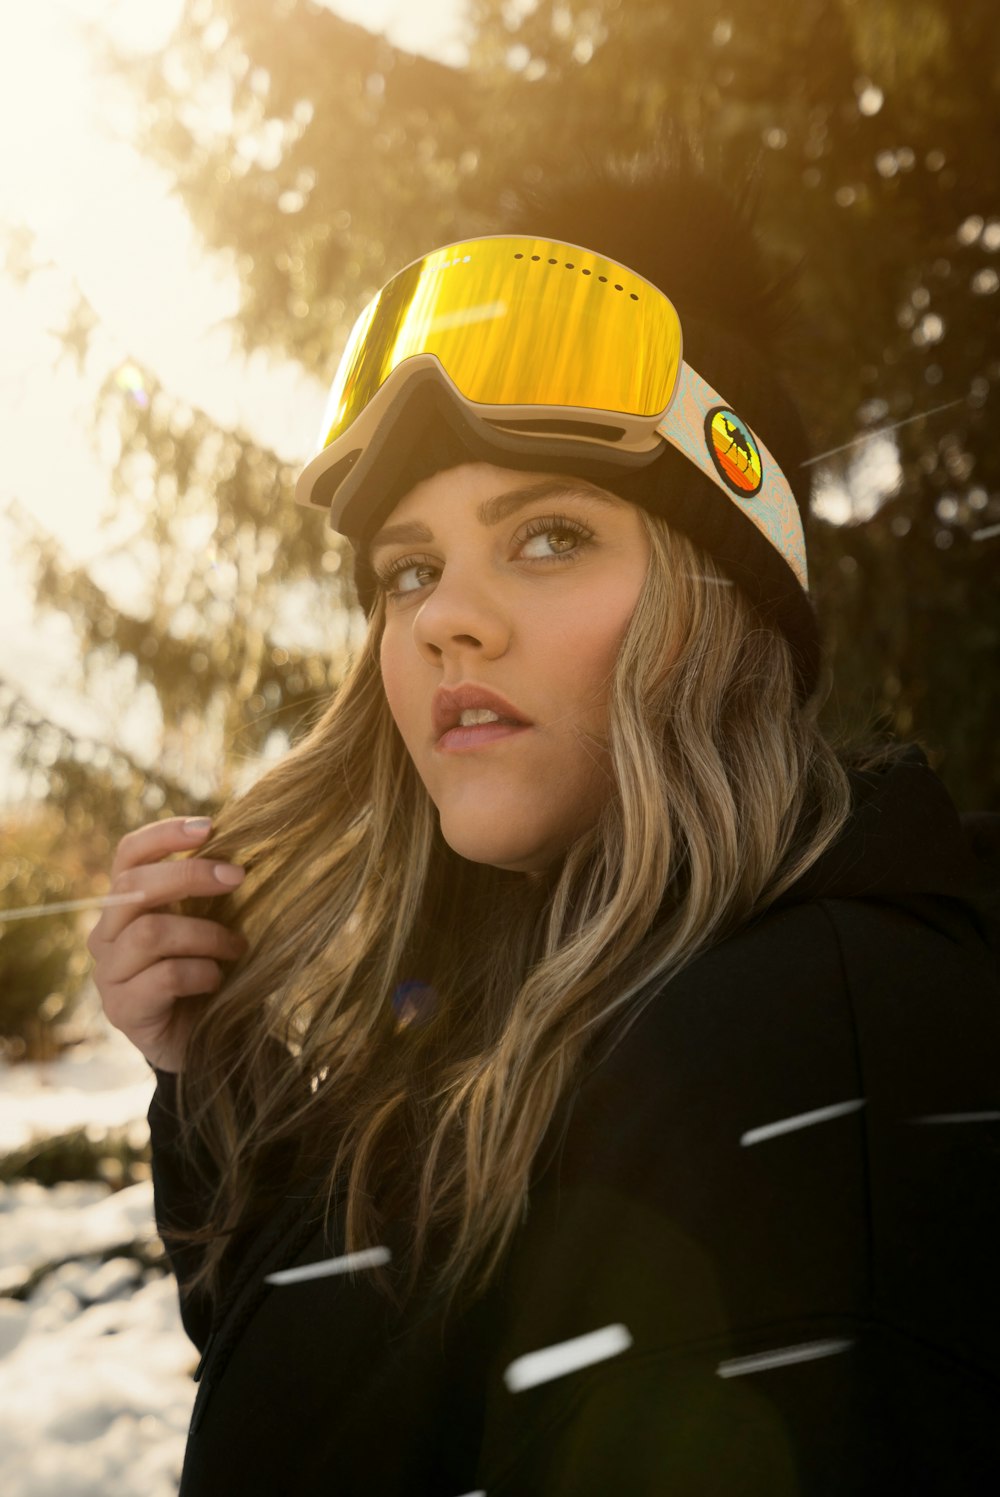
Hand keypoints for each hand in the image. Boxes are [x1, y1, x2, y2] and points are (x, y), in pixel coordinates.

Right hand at [87, 816, 248, 1073]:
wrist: (207, 1042)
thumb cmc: (210, 971)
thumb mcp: (210, 923)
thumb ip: (211, 891)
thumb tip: (246, 843)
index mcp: (125, 905)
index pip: (128, 855)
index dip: (164, 835)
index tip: (209, 827)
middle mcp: (106, 934)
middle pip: (134, 888)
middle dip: (191, 876)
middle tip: (237, 877)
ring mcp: (109, 974)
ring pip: (151, 933)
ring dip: (206, 934)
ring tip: (237, 946)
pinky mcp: (123, 1009)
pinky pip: (165, 977)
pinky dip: (202, 972)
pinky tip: (218, 978)